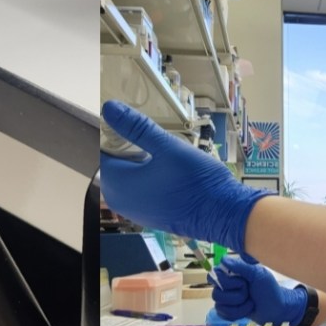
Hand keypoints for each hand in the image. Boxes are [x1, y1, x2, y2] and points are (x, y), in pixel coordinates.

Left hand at [99, 100, 270, 254]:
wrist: (224, 215)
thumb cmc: (196, 181)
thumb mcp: (167, 146)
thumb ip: (136, 127)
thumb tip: (110, 109)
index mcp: (118, 183)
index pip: (102, 150)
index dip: (114, 131)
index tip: (131, 120)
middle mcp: (120, 200)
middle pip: (112, 163)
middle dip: (125, 145)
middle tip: (147, 131)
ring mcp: (135, 211)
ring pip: (126, 176)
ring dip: (136, 159)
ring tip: (157, 146)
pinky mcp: (149, 215)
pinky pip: (137, 189)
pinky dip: (145, 175)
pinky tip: (164, 166)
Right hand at [209, 254, 306, 325]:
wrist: (277, 309)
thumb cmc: (269, 289)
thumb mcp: (258, 274)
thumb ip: (241, 266)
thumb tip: (223, 259)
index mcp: (230, 271)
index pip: (214, 274)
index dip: (227, 282)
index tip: (242, 282)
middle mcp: (225, 284)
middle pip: (216, 293)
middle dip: (237, 296)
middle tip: (249, 293)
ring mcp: (225, 298)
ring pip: (219, 305)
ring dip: (239, 306)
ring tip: (250, 302)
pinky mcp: (227, 311)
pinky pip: (222, 314)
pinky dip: (237, 314)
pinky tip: (246, 310)